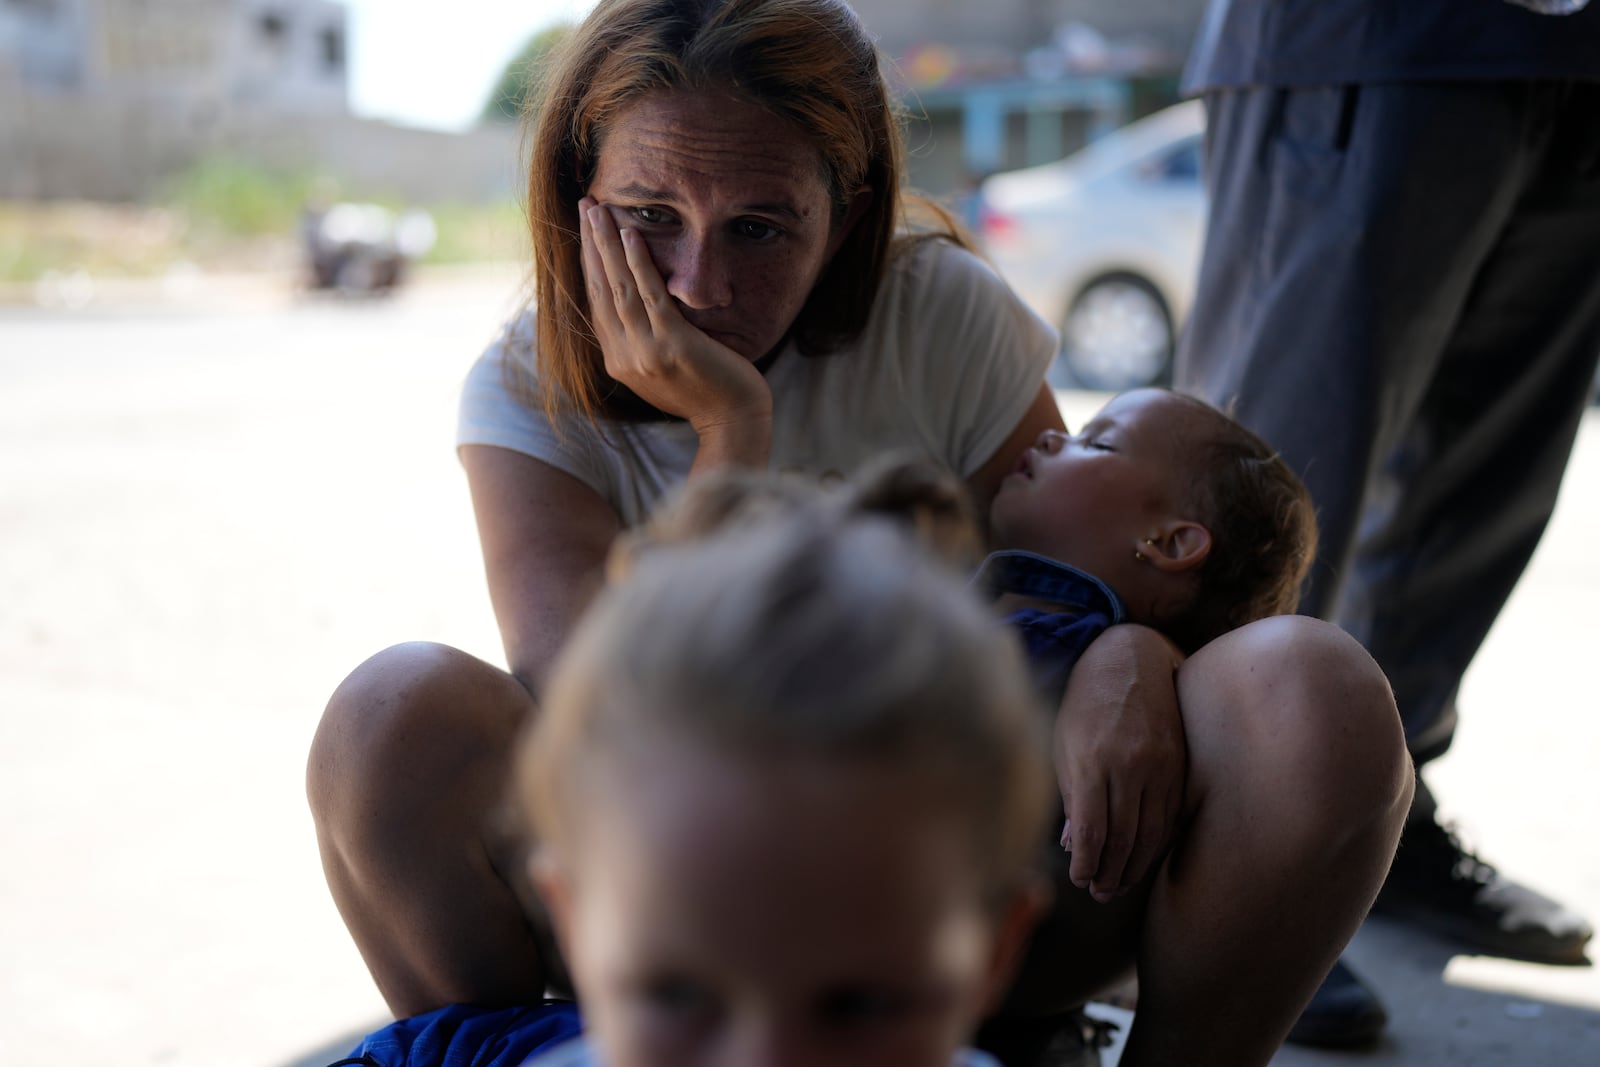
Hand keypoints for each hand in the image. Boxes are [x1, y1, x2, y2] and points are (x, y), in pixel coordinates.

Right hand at [579, 199, 771, 453]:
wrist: (733, 422)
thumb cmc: (707, 392)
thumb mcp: (664, 369)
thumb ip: (645, 343)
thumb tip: (637, 310)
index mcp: (619, 360)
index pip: (596, 302)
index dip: (588, 262)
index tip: (585, 229)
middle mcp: (624, 356)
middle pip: (599, 289)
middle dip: (590, 243)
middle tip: (585, 204)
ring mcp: (645, 352)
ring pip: (618, 287)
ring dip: (606, 244)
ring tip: (598, 209)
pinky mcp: (672, 345)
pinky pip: (649, 297)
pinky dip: (638, 264)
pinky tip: (630, 235)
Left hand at [1055, 624, 1187, 901]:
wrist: (1130, 659)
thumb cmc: (1084, 703)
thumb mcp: (1063, 744)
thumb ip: (1070, 795)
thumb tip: (1072, 844)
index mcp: (1092, 762)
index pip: (1092, 829)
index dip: (1087, 863)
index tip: (1080, 881)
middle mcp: (1128, 766)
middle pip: (1124, 838)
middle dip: (1110, 872)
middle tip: (1100, 893)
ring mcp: (1159, 766)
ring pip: (1152, 832)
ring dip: (1135, 865)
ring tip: (1119, 884)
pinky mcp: (1179, 765)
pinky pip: (1171, 815)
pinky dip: (1159, 843)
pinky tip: (1146, 858)